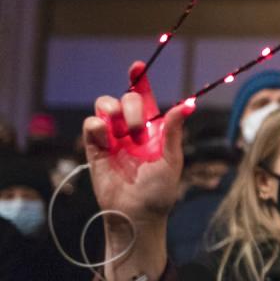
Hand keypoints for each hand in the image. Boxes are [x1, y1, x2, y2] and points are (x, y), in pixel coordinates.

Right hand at [82, 61, 191, 280]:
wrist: (136, 213)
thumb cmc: (159, 191)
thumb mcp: (172, 159)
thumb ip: (174, 131)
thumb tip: (188, 104)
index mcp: (154, 129)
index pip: (145, 98)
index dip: (140, 80)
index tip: (137, 66)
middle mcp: (131, 129)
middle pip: (126, 98)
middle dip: (132, 106)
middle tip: (139, 132)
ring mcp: (112, 137)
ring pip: (105, 105)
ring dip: (114, 112)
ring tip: (123, 134)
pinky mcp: (95, 148)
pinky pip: (91, 124)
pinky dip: (97, 126)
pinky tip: (106, 139)